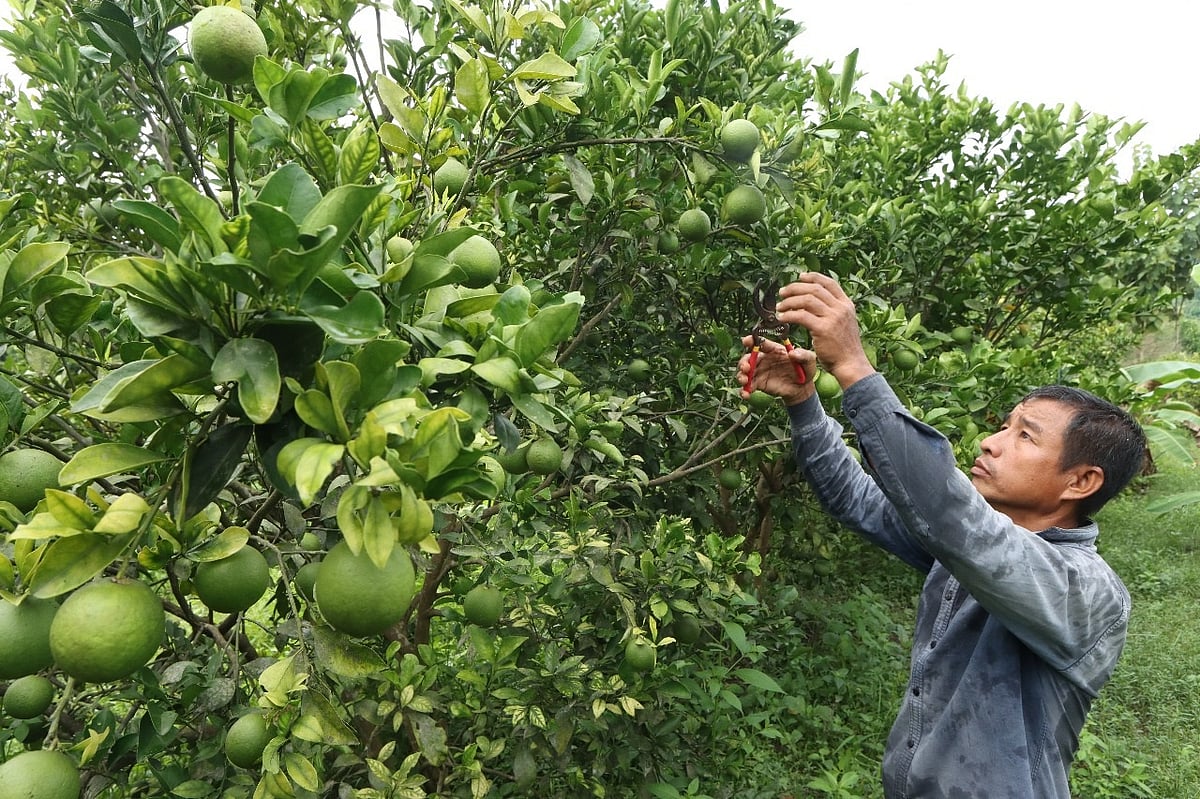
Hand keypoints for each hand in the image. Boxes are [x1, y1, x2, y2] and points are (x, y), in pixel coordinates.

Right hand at [737, 337, 815, 405]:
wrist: (802, 389)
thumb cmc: (805, 370)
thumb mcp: (809, 360)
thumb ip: (803, 355)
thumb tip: (793, 353)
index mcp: (774, 350)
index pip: (760, 343)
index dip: (752, 341)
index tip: (746, 341)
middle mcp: (764, 359)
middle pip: (749, 357)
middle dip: (744, 362)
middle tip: (746, 367)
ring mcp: (760, 372)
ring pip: (745, 371)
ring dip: (741, 375)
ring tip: (744, 380)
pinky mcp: (759, 384)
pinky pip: (749, 386)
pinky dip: (744, 390)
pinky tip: (746, 394)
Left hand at [776, 273, 874, 388]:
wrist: (850, 363)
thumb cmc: (844, 347)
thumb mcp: (844, 323)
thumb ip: (833, 311)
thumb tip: (815, 300)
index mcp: (846, 305)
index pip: (829, 283)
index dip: (813, 277)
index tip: (800, 276)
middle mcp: (841, 308)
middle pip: (815, 289)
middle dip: (796, 288)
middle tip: (783, 292)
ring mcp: (833, 318)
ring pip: (807, 300)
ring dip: (790, 301)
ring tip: (780, 307)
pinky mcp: (823, 329)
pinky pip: (801, 316)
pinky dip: (789, 315)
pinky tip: (782, 318)